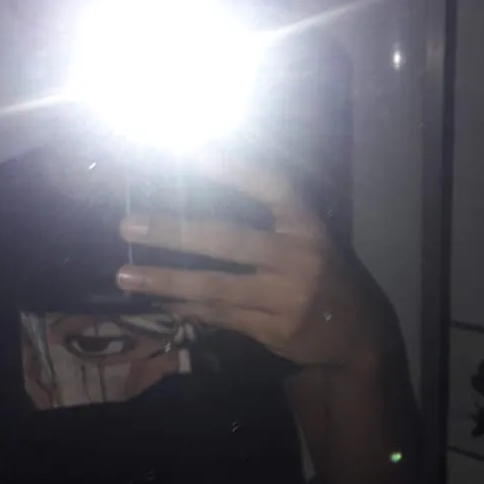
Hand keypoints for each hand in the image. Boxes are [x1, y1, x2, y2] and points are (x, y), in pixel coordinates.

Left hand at [117, 156, 382, 368]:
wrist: (358, 333)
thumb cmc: (322, 273)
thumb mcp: (307, 238)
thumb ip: (267, 221)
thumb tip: (200, 190)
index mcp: (307, 225)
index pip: (271, 187)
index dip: (234, 168)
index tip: (192, 149)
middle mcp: (300, 257)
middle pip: (229, 239)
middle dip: (175, 231)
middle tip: (129, 224)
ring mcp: (287, 297)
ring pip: (216, 286)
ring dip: (166, 280)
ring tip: (125, 275)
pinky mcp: (275, 330)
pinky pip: (221, 316)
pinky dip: (187, 308)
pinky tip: (160, 300)